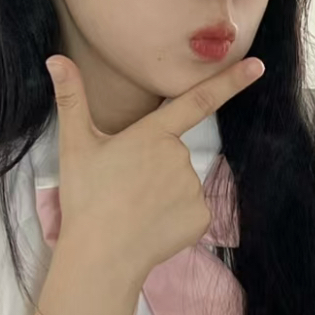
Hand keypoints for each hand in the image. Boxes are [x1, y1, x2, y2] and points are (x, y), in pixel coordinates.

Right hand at [45, 54, 263, 278]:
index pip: (198, 101)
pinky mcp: (201, 218)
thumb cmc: (86, 198)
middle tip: (123, 188)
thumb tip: (56, 59)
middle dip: (153, 166)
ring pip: (182, 183)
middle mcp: (180, 157)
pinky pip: (191, 210)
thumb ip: (71, 98)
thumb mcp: (75, 146)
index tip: (258, 67)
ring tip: (133, 209)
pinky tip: (151, 225)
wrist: (101, 256)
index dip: (230, 82)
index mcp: (153, 134)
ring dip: (163, 193)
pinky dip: (174, 217)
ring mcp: (193, 189)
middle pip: (173, 154)